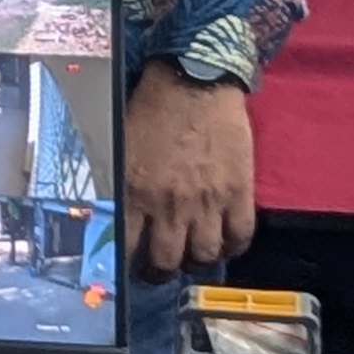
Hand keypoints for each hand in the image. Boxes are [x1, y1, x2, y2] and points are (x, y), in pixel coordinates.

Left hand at [123, 58, 257, 279]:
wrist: (195, 81)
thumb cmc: (153, 105)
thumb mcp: (121, 145)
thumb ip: (120, 180)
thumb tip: (113, 209)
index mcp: (134, 189)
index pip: (127, 246)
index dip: (127, 264)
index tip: (128, 267)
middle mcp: (169, 203)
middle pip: (166, 261)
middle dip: (160, 272)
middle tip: (160, 269)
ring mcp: (207, 201)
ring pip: (204, 256)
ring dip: (197, 262)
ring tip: (192, 257)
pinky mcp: (239, 193)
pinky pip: (240, 237)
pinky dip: (233, 247)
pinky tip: (225, 243)